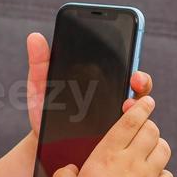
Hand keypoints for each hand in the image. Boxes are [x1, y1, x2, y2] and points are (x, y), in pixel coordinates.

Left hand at [25, 31, 152, 138]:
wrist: (42, 140)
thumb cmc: (46, 108)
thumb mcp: (41, 85)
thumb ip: (40, 62)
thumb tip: (34, 36)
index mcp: (102, 81)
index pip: (125, 68)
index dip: (133, 62)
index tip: (131, 65)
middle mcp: (114, 99)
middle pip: (138, 88)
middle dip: (142, 82)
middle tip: (135, 80)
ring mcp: (115, 119)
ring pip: (137, 111)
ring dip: (137, 106)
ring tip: (127, 105)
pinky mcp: (111, 139)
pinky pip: (126, 133)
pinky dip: (128, 128)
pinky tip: (120, 128)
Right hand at [51, 93, 171, 176]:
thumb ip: (64, 173)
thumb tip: (69, 169)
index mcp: (108, 154)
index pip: (131, 121)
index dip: (140, 107)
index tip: (145, 101)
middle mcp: (132, 161)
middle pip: (152, 130)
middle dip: (149, 125)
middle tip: (143, 128)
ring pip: (164, 150)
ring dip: (158, 146)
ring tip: (150, 150)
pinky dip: (164, 175)